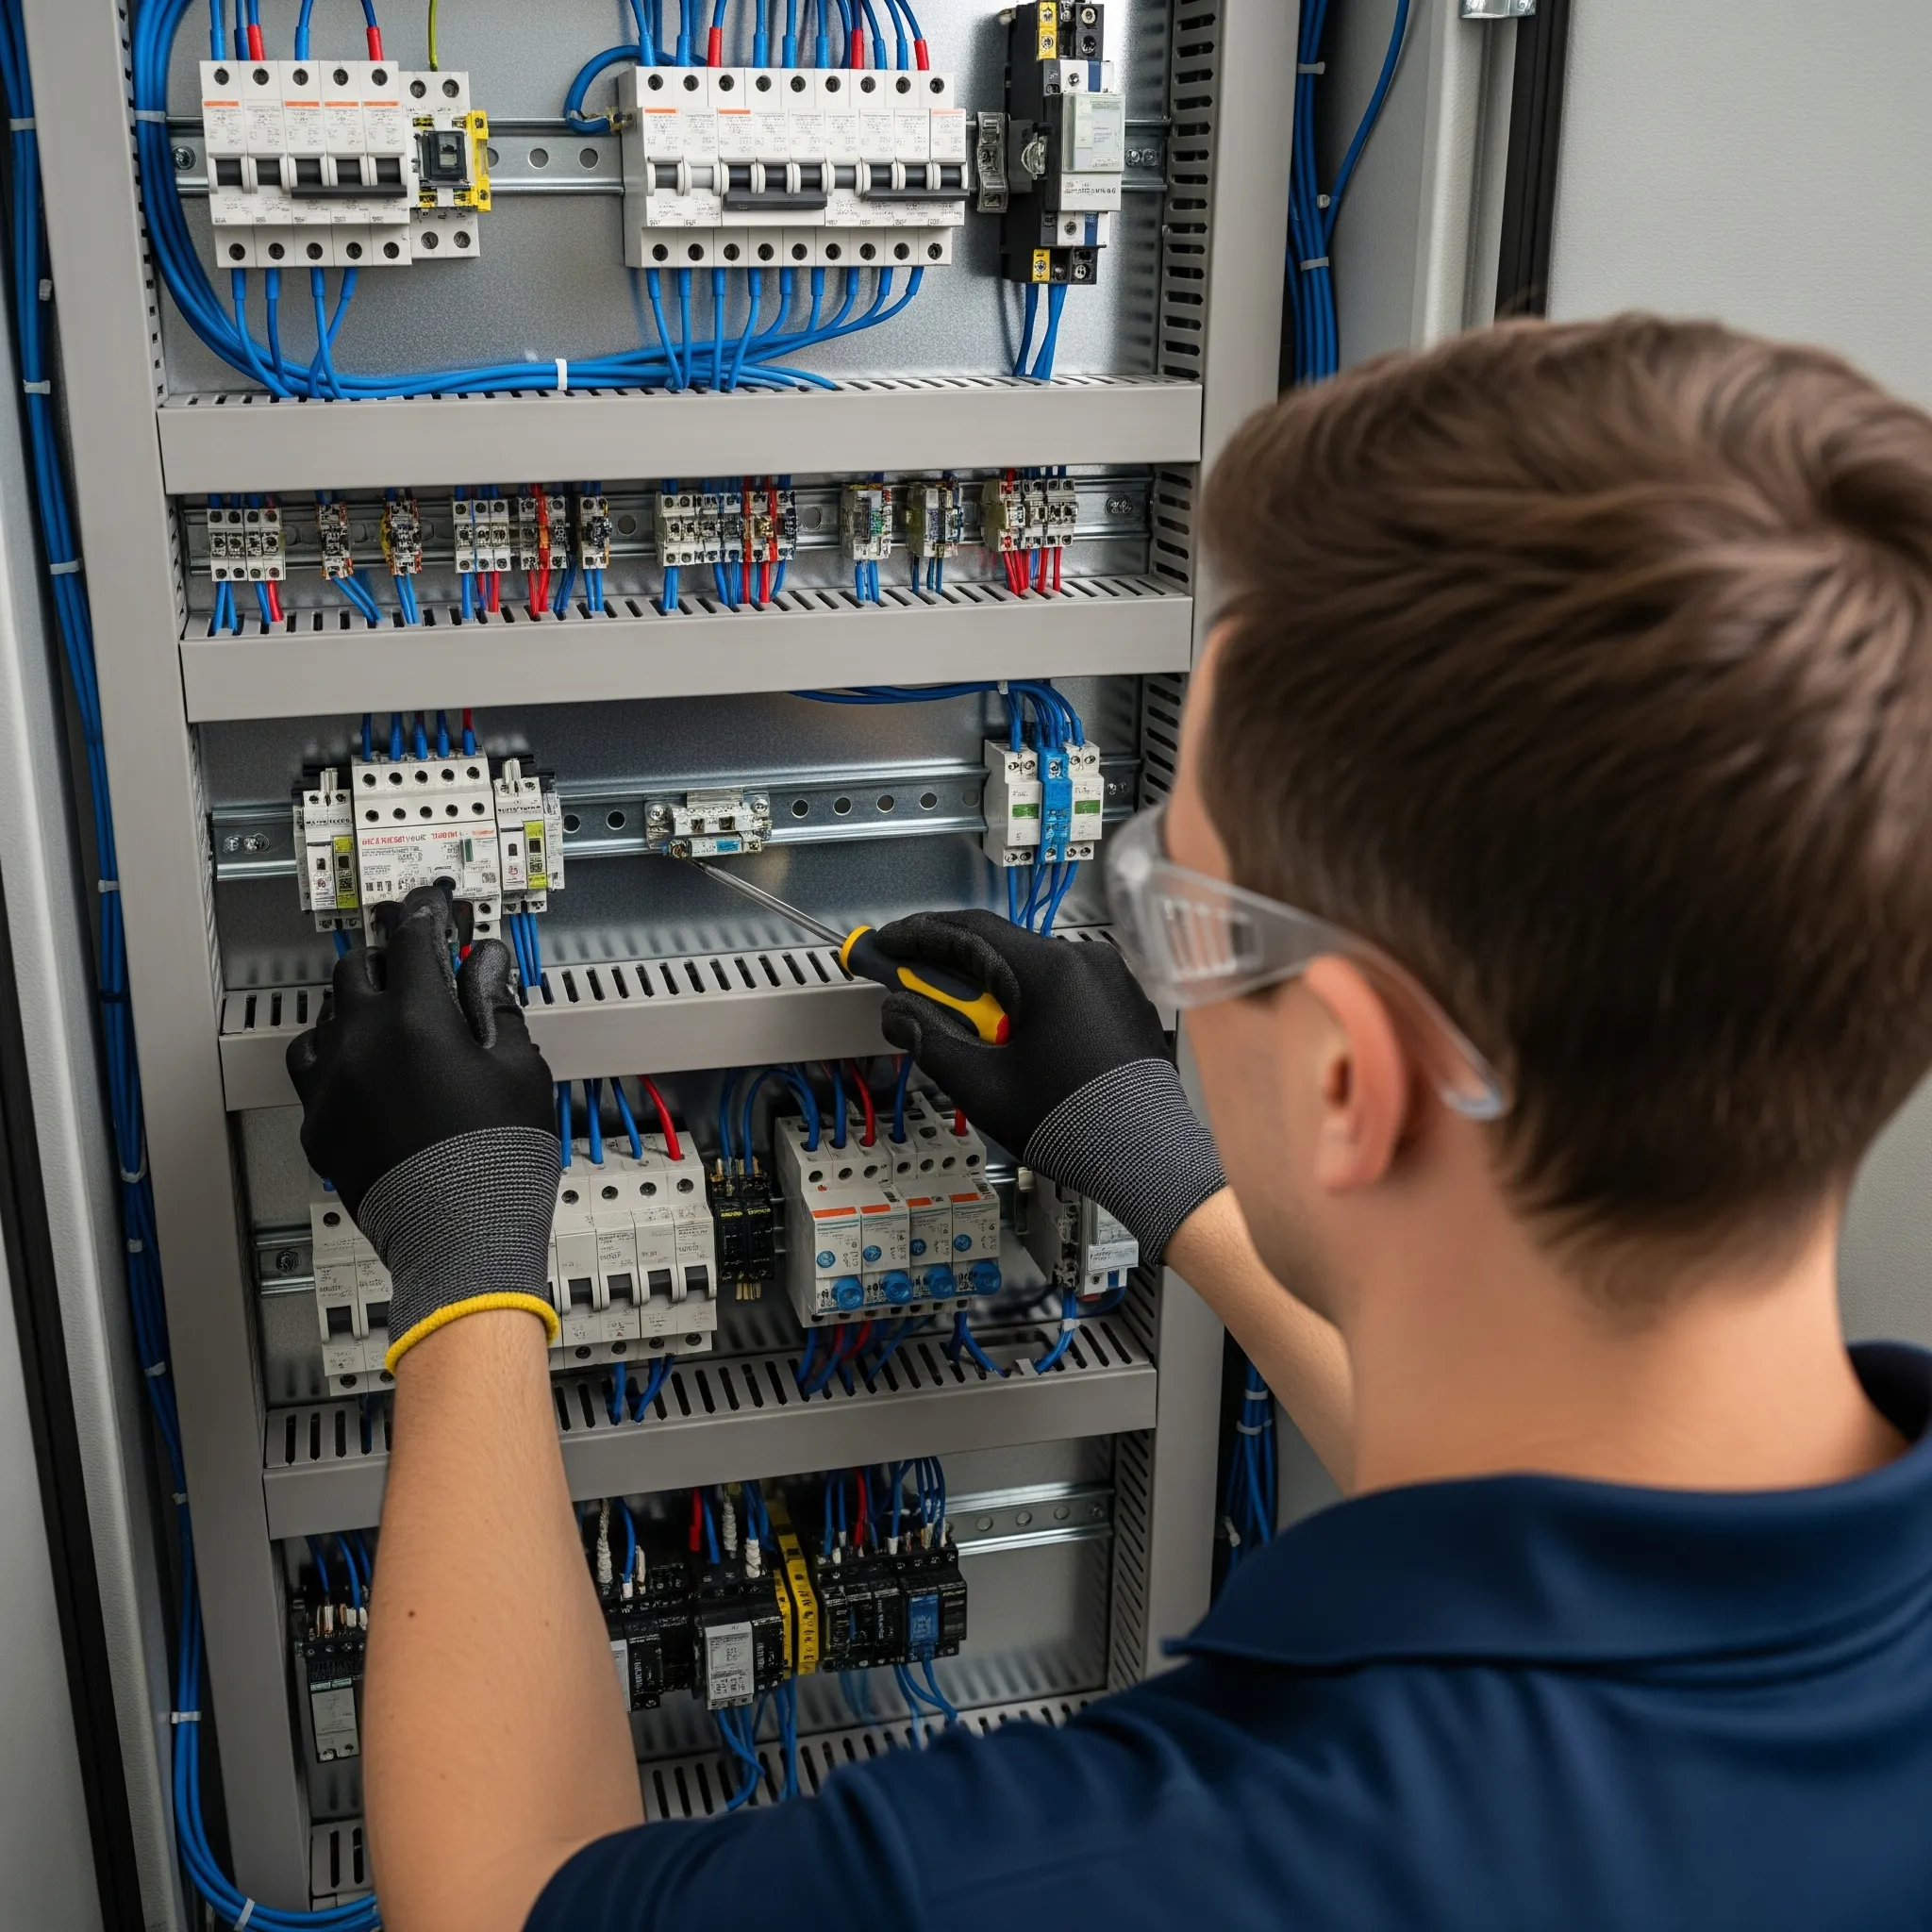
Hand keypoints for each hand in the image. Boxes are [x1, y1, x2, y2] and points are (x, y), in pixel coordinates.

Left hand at [287, 886, 561, 1369]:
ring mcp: (332, 1083)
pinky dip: (334, 1055)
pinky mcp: (318, 1124)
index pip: (412, 936)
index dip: (426, 911)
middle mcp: (361, 1041)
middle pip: (357, 967)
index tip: (433, 904)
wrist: (461, 1232)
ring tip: (385, 1014)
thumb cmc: (497, 1156)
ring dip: (354, 1003)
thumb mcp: (518, 1066)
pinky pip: (312, 1070)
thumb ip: (493, 1003)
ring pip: (325, 1016)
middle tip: (414, 959)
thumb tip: (483, 963)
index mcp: (416, 1017)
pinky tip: (359, 1065)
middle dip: (388, 955)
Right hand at [874, 908, 1224, 1260]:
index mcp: (1051, 970)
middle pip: (999, 949)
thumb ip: (930, 1041)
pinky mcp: (1123, 1006)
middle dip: (949, 967)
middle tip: (909, 986)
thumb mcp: (983, 1086)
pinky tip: (1006, 1036)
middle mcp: (1087, 963)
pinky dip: (1025, 1003)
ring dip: (987, 989)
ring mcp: (1110, 982)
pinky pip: (1062, 990)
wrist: (1149, 1159)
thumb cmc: (1077, 1126)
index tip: (887, 943)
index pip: (968, 929)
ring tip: (958, 1024)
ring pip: (1030, 971)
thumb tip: (898, 1014)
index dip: (917, 934)